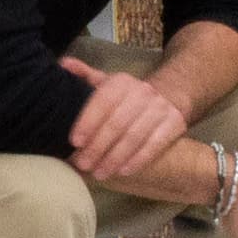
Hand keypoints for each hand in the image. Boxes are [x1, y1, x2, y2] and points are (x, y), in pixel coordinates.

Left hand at [57, 54, 191, 181]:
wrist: (168, 97)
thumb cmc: (127, 96)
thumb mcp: (107, 83)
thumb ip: (85, 76)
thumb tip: (63, 65)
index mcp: (122, 82)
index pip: (103, 101)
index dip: (88, 122)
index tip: (75, 142)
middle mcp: (143, 93)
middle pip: (117, 123)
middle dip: (98, 146)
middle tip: (83, 164)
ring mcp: (160, 109)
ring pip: (135, 136)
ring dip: (115, 158)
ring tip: (100, 173)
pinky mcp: (174, 124)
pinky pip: (155, 145)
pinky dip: (138, 159)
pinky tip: (123, 171)